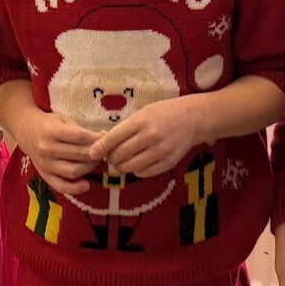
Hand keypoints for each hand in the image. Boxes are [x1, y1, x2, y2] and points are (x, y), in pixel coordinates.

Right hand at [5, 102, 101, 202]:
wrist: (27, 132)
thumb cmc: (49, 124)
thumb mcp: (64, 121)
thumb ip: (81, 131)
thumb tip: (104, 137)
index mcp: (51, 131)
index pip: (79, 137)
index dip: (96, 139)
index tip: (106, 139)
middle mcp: (46, 149)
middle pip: (78, 154)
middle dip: (95, 153)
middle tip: (103, 151)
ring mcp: (45, 164)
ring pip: (73, 171)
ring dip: (89, 168)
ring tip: (95, 162)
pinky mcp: (44, 175)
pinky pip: (61, 186)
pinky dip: (75, 188)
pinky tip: (86, 184)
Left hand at [90, 97, 210, 180]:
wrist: (193, 118)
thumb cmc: (163, 113)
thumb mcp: (143, 113)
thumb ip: (125, 128)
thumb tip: (103, 145)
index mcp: (141, 121)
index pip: (114, 138)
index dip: (100, 148)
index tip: (91, 154)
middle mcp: (150, 136)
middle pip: (120, 155)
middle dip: (111, 158)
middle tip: (110, 156)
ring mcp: (161, 151)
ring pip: (131, 167)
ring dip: (122, 167)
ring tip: (121, 162)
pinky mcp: (169, 162)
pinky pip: (145, 173)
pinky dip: (136, 171)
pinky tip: (136, 165)